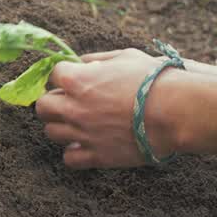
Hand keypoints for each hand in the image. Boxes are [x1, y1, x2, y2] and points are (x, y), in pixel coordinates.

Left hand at [34, 48, 182, 168]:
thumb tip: (83, 62)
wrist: (174, 112)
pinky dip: (74, 152)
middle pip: (42, 106)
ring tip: (79, 123)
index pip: (53, 74)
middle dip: (54, 102)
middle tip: (70, 102)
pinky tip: (86, 144)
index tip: (75, 77)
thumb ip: (98, 59)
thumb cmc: (153, 80)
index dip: (65, 74)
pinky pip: (69, 158)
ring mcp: (82, 133)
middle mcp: (73, 107)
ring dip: (62, 126)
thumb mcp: (125, 57)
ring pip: (52, 132)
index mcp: (77, 80)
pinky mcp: (96, 156)